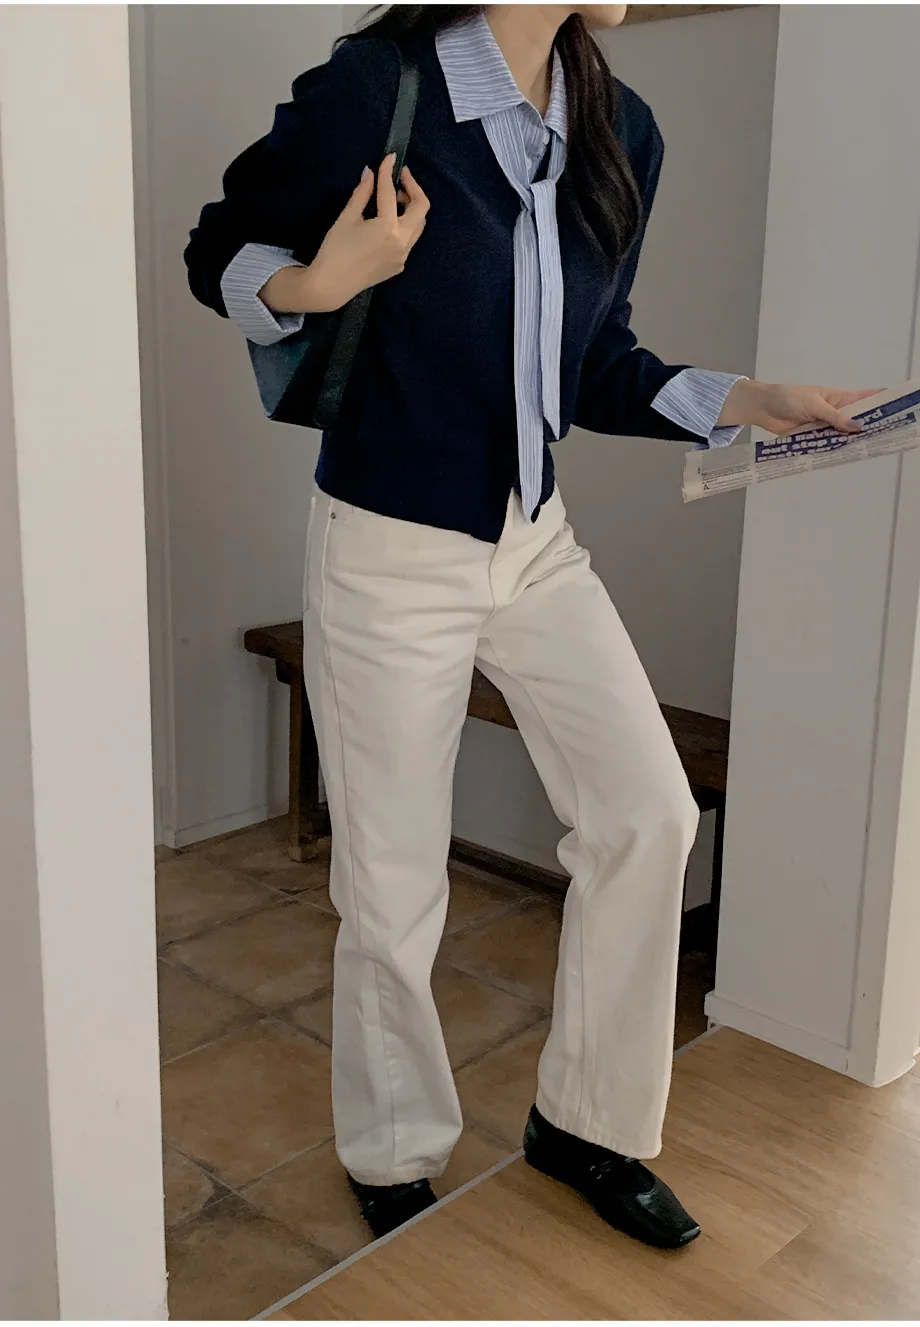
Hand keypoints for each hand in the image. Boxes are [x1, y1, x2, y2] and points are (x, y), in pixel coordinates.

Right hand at [298, 154, 429, 312]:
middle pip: (421, 208)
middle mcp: (402, 242)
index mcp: (388, 228)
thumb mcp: (347, 217)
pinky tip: (387, 222)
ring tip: (394, 198)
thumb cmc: (335, 250)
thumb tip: (370, 173)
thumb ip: (362, 194)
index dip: (389, 171)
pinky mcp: (399, 265)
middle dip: (413, 188)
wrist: (332, 285)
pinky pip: (409, 240)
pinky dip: (403, 225)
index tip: (390, 157)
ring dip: (411, 208)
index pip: (391, 192)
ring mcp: (403, 255)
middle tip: (400, 177)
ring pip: (418, 225)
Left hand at [718, 379, 879, 435]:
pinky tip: (843, 456)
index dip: (880, 400)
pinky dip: (833, 449)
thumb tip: (857, 427)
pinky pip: (826, 444)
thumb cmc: (788, 398)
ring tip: (868, 449)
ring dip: (850, 442)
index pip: (864, 397)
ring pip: (842, 435)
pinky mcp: (812, 437)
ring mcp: (823, 426)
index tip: (895, 405)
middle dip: (868, 427)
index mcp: (838, 397)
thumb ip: (834, 418)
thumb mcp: (814, 405)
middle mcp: (834, 412)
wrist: (763, 408)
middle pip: (856, 421)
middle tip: (884, 436)